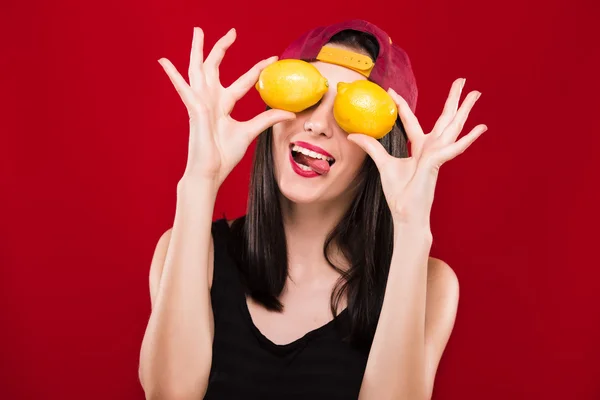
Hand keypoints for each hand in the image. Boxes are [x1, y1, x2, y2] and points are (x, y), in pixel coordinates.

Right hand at [158, 27, 295, 187]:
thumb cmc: (224, 155)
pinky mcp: (194, 109)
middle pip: (215, 68)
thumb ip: (267, 119)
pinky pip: (182, 88)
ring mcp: (201, 103)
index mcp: (224, 105)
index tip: (272, 59)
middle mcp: (211, 100)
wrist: (210, 171)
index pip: (243, 81)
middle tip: (232, 31)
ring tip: (197, 31)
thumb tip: (289, 112)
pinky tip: (164, 61)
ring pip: (197, 70)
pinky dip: (173, 75)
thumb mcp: (250, 132)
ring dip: (197, 50)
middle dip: (222, 48)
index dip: (256, 69)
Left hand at [347, 78, 487, 224]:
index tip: (392, 91)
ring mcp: (437, 155)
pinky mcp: (438, 163)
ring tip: (477, 93)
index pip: (410, 120)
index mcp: (418, 148)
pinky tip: (481, 128)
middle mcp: (430, 148)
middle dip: (453, 99)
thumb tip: (353, 135)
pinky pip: (454, 149)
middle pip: (443, 118)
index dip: (402, 105)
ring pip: (453, 127)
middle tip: (462, 80)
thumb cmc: (399, 193)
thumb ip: (372, 147)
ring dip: (465, 110)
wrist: (406, 214)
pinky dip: (468, 139)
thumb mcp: (383, 164)